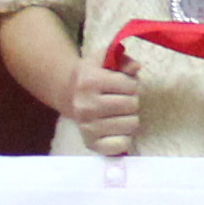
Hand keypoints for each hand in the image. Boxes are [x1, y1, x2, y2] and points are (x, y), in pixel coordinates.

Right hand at [68, 42, 147, 156]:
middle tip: (121, 99)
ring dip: (130, 118)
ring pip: (131, 124)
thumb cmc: (91, 75)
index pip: (130, 85)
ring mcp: (87, 126)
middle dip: (131, 100)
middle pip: (132, 105)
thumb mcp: (103, 60)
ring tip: (118, 112)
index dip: (132, 84)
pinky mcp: (91, 143)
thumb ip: (122, 60)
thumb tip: (136, 67)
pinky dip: (124, 138)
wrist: (68, 93)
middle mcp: (86, 105)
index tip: (123, 84)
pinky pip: (122, 145)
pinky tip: (116, 128)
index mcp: (89, 81)